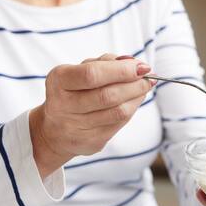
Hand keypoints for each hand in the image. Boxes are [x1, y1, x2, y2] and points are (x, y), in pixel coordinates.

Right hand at [29, 54, 154, 177]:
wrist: (55, 130)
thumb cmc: (74, 91)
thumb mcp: (80, 70)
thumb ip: (106, 63)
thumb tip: (136, 64)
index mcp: (59, 80)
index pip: (92, 74)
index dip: (121, 70)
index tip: (141, 66)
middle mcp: (63, 105)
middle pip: (107, 95)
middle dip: (135, 84)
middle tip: (150, 77)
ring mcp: (76, 127)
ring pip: (118, 112)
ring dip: (137, 97)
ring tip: (145, 87)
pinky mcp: (91, 142)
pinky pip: (119, 124)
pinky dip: (132, 109)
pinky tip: (135, 100)